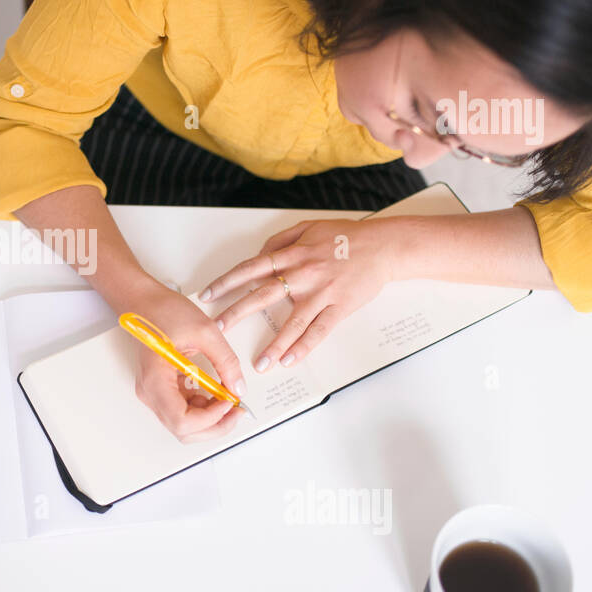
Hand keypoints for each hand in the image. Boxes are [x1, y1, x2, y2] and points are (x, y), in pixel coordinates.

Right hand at [121, 278, 250, 443]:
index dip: (210, 419)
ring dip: (210, 418)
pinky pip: (183, 410)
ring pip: (184, 424)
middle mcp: (150, 392)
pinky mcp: (161, 389)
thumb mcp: (205, 332)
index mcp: (155, 379)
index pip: (182, 421)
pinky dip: (203, 408)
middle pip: (183, 430)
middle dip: (214, 425)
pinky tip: (215, 392)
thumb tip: (238, 388)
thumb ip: (226, 362)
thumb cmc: (164, 311)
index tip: (230, 402)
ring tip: (228, 398)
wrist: (146, 302)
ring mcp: (154, 392)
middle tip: (237, 410)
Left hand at [199, 217, 400, 371]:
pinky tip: (289, 360)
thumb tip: (258, 255)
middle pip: (263, 295)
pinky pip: (319, 331)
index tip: (207, 295)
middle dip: (237, 312)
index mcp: (293, 254)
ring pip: (292, 321)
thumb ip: (281, 241)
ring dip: (274, 343)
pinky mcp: (339, 307)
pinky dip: (304, 347)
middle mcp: (303, 274)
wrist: (383, 245)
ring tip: (259, 363)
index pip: (250, 269)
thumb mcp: (308, 228)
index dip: (226, 282)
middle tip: (218, 327)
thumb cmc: (346, 236)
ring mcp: (321, 293)